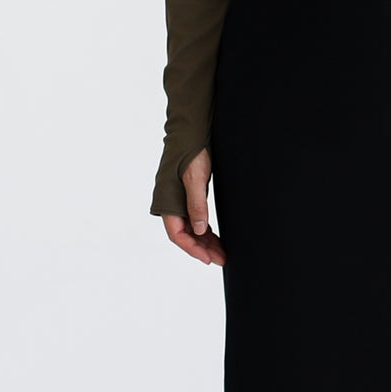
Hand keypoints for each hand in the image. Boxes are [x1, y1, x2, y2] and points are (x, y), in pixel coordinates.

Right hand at [160, 147, 225, 265]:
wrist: (192, 132)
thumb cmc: (191, 152)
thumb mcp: (195, 178)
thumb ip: (197, 204)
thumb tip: (200, 230)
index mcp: (167, 201)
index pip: (177, 234)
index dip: (192, 248)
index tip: (208, 258)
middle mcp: (171, 204)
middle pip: (186, 234)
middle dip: (202, 248)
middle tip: (221, 259)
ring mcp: (179, 201)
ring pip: (192, 228)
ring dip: (205, 241)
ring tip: (222, 252)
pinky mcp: (188, 196)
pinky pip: (195, 219)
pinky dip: (205, 230)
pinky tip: (216, 237)